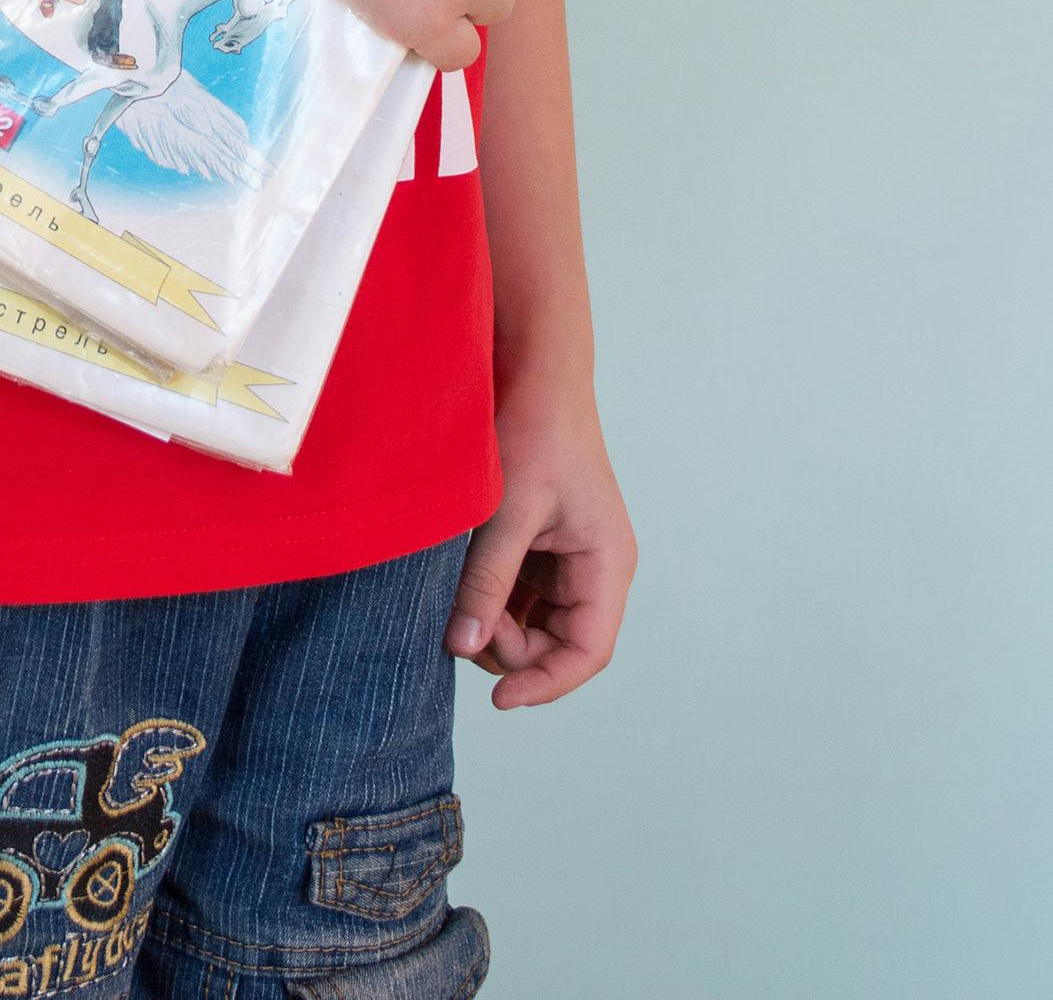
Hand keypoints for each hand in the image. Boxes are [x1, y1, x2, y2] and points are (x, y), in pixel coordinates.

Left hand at [445, 386, 636, 708]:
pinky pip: (520, 593)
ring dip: (498, 623)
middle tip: (464, 620)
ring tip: (460, 592)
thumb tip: (463, 648)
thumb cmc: (532, 431)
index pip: (587, 652)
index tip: (497, 699)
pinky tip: (463, 577)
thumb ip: (487, 583)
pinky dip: (492, 597)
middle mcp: (596, 568)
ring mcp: (569, 557)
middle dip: (511, 648)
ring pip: (534, 623)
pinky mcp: (544, 544)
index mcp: (607, 564)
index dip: (545, 683)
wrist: (533, 369)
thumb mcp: (506, 512)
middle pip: (558, 644)